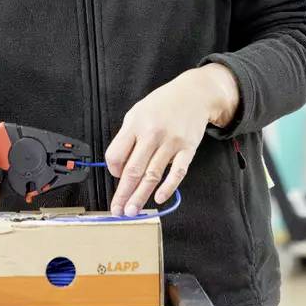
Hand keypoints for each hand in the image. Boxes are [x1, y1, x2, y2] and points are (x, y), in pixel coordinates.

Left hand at [105, 64, 239, 216]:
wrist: (193, 94)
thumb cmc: (162, 105)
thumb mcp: (137, 112)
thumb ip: (127, 137)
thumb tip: (120, 166)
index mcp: (135, 124)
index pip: (116, 154)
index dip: (112, 170)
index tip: (115, 175)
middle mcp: (152, 134)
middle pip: (133, 170)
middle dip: (123, 193)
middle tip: (117, 211)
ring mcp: (171, 142)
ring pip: (152, 175)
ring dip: (140, 196)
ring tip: (132, 211)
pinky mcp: (188, 149)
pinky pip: (177, 172)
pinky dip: (168, 188)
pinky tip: (159, 199)